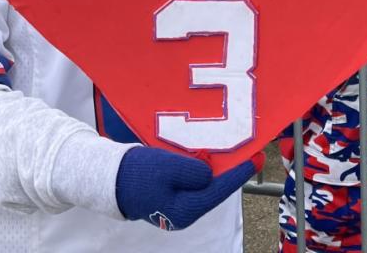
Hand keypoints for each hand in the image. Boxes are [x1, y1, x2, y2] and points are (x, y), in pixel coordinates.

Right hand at [115, 147, 258, 230]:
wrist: (111, 179)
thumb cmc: (139, 173)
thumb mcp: (167, 168)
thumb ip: (192, 172)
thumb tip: (210, 174)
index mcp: (185, 210)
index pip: (218, 190)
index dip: (238, 173)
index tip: (255, 159)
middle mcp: (185, 212)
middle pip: (214, 190)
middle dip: (231, 172)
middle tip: (249, 154)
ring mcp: (178, 205)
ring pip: (205, 186)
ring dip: (218, 170)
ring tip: (233, 154)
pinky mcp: (172, 195)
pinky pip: (194, 183)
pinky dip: (203, 170)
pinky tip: (210, 159)